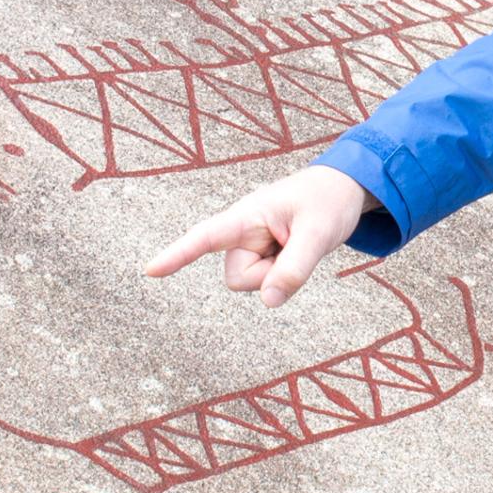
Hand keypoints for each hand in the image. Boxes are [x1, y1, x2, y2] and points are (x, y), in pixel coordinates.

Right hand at [145, 163, 372, 306]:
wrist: (343, 189)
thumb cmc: (327, 202)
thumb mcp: (318, 234)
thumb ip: (294, 269)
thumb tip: (269, 302)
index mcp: (246, 215)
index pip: (204, 237)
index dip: (177, 255)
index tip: (149, 271)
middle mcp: (242, 231)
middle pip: (238, 278)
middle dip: (267, 276)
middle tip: (297, 246)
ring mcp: (251, 245)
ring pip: (251, 283)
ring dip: (277, 274)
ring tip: (298, 243)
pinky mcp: (261, 255)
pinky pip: (265, 281)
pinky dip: (282, 274)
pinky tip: (295, 250)